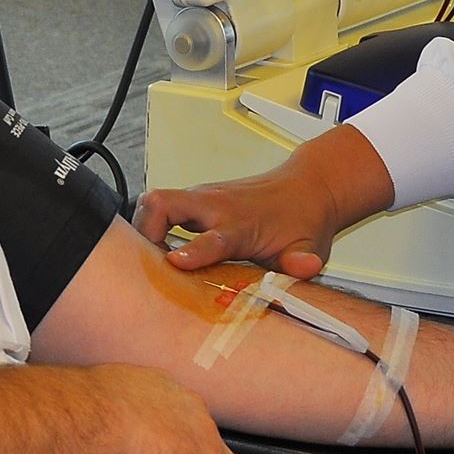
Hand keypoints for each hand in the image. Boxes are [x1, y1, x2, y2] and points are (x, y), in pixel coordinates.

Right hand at [131, 128, 392, 276]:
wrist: (307, 187)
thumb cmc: (304, 223)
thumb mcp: (310, 247)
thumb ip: (303, 261)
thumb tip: (307, 267)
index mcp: (241, 225)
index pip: (211, 238)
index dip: (192, 251)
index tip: (174, 262)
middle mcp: (215, 207)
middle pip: (163, 204)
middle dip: (144, 232)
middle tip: (145, 265)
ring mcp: (202, 199)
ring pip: (155, 202)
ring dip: (143, 229)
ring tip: (146, 260)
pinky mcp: (196, 200)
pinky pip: (160, 206)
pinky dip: (150, 226)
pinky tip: (157, 249)